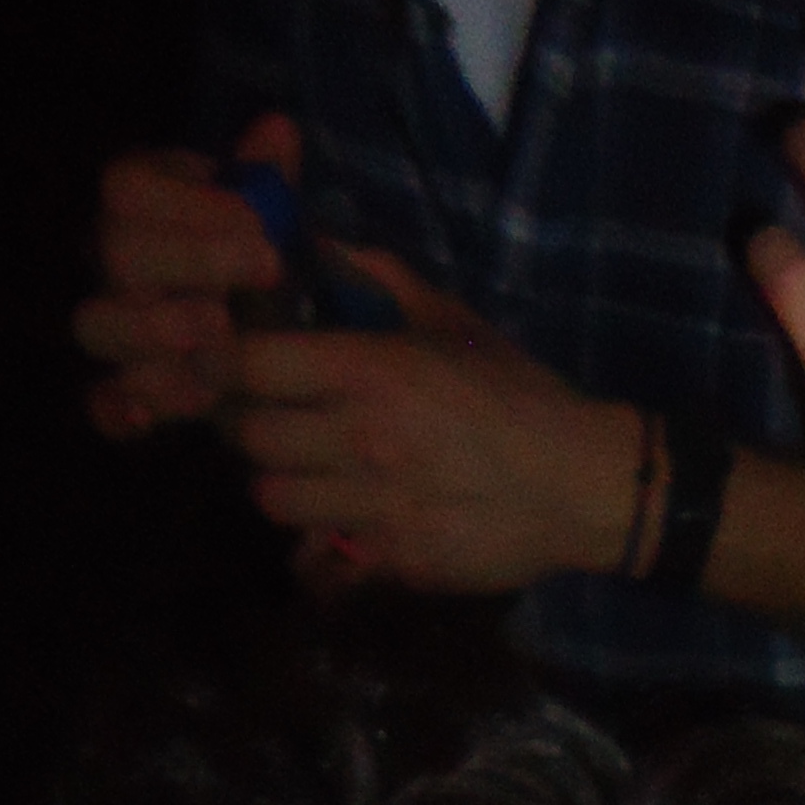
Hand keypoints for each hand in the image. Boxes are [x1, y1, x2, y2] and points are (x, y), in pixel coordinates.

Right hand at [76, 111, 299, 435]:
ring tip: (221, 334)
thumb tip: (279, 130)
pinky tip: (146, 417)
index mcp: (141, 205)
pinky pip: (99, 401)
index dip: (187, 205)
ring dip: (155, 331)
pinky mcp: (128, 388)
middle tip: (266, 270)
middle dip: (190, 260)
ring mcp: (116, 325)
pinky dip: (116, 409)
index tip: (259, 221)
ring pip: (98, 325)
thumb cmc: (272, 259)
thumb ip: (270, 180)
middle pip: (118, 252)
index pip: (128, 190)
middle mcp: (115, 260)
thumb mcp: (279, 219)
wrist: (287, 327)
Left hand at [221, 258, 640, 595]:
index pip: (245, 365)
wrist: (582, 485)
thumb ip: (378, 278)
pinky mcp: (393, 560)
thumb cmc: (519, 393)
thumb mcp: (452, 321)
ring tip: (309, 474)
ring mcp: (373, 506)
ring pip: (272, 498)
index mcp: (367, 371)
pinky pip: (321, 553)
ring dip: (282, 483)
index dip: (222, 363)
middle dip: (249, 425)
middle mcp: (358, 439)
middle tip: (270, 420)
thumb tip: (317, 244)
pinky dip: (323, 538)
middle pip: (247, 436)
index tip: (229, 363)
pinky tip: (348, 520)